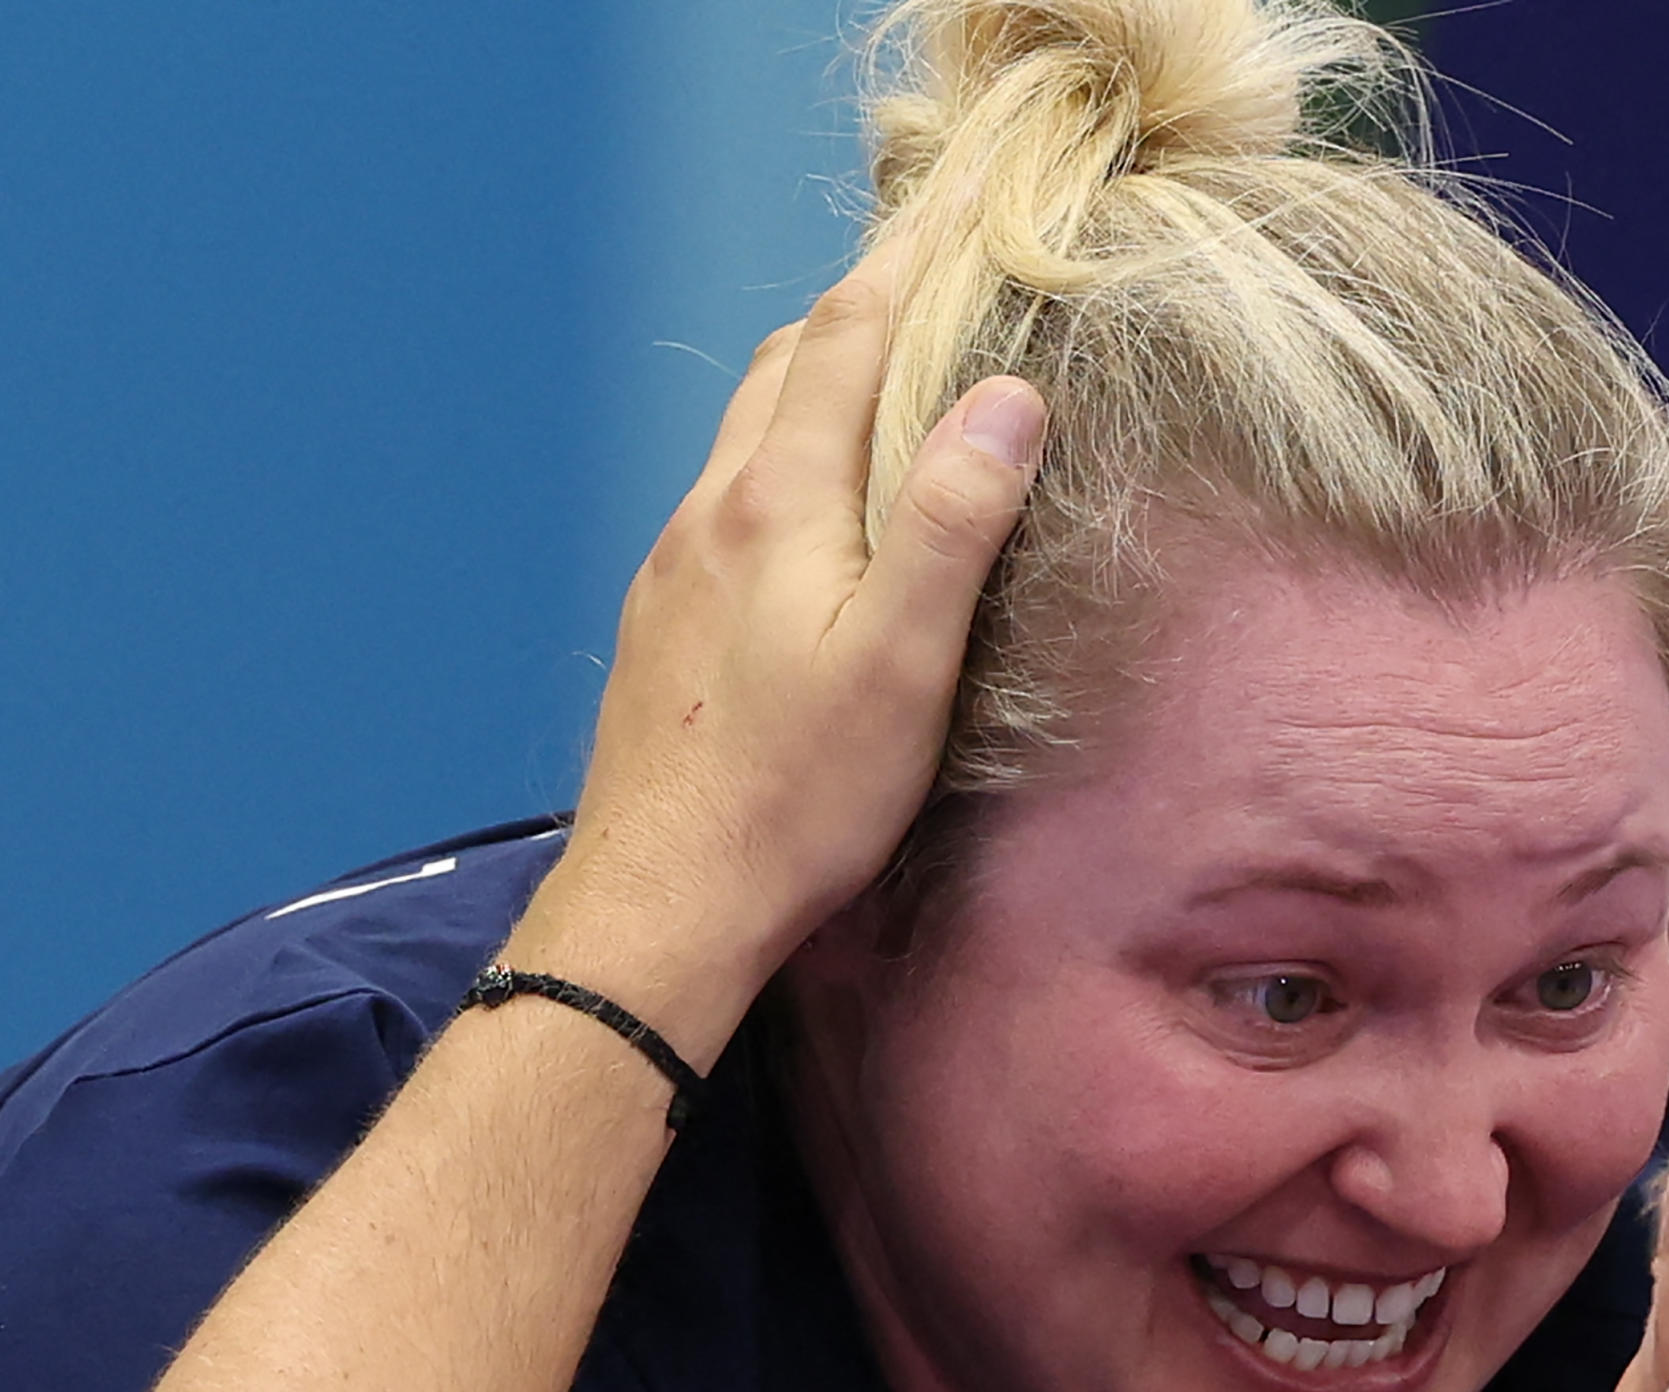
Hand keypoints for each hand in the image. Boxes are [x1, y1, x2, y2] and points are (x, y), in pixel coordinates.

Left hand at [528, 243, 1048, 1005]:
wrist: (662, 902)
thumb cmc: (795, 797)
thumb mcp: (904, 659)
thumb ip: (949, 519)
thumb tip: (1006, 395)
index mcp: (777, 503)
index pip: (844, 339)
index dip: (907, 263)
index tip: (963, 213)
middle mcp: (712, 514)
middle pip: (782, 365)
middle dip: (858, 309)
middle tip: (931, 281)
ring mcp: (675, 566)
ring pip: (745, 432)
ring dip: (812, 385)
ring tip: (881, 383)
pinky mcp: (663, 623)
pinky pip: (725, 502)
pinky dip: (780, 461)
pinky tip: (811, 515)